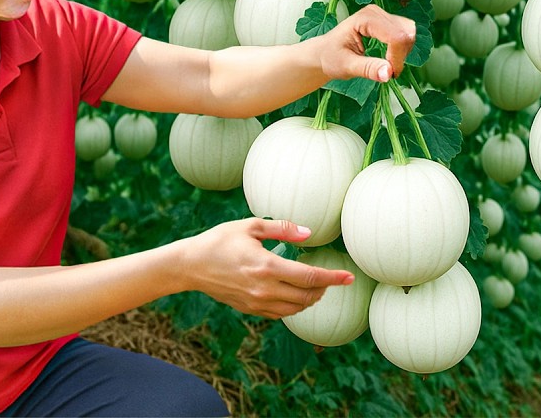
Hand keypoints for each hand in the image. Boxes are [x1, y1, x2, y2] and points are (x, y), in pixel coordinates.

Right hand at [179, 218, 354, 318]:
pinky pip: (280, 313)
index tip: (349, 277)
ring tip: (316, 287)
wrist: (191, 265)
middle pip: (307, 296)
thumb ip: (282, 229)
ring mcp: (257, 302)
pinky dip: (294, 306)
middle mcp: (264, 288)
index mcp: (267, 266)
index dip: (333, 278)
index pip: (310, 277)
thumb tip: (309, 233)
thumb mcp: (250, 227)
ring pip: (296, 309)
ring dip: (311, 299)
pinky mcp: (250, 308)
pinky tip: (295, 294)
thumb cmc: (219, 241)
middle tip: (332, 279)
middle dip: (324, 289)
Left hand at [316, 4, 415, 82]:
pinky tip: (390, 58)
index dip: (397, 58)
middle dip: (401, 56)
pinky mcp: (387, 22)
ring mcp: (382, 16)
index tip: (390, 74)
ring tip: (387, 65)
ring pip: (409, 33)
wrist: (325, 53)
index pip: (395, 36)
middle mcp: (375, 13)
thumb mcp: (347, 67)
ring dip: (403, 53)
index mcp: (364, 19)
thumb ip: (368, 69)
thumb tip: (388, 73)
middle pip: (405, 34)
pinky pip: (406, 34)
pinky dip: (402, 49)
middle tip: (388, 71)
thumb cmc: (331, 57)